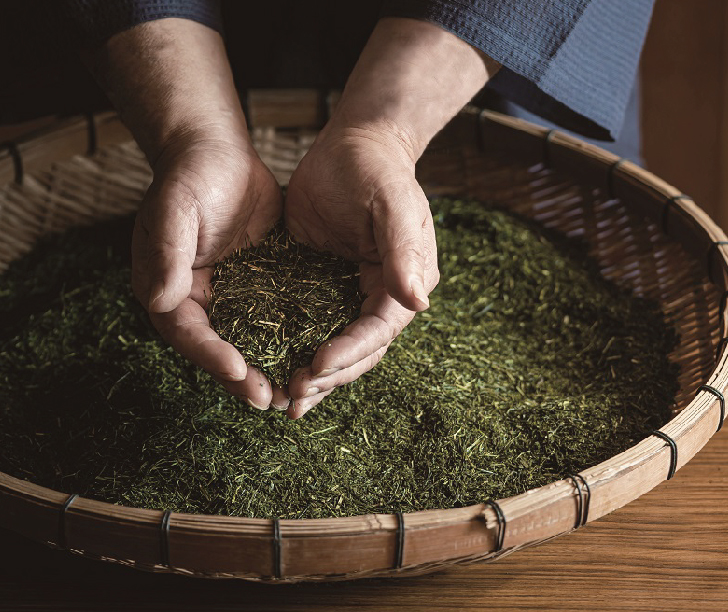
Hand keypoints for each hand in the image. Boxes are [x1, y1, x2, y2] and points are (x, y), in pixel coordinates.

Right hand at [133, 134, 285, 409]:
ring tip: (296, 394)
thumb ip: (168, 253)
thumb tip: (162, 300)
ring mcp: (230, 298)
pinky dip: (293, 342)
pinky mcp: (260, 288)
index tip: (239, 370)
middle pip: (219, 350)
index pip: (188, 333)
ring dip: (271, 368)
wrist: (218, 155)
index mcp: (167, 290)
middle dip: (244, 378)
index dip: (212, 355)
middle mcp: (198, 303)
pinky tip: (318, 357)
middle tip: (272, 399)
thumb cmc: (189, 177)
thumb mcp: (175, 210)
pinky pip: (276, 322)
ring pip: (251, 343)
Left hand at [279, 17, 496, 418]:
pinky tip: (271, 368)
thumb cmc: (376, 168)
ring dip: (314, 376)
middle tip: (294, 398)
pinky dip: (295, 349)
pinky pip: (312, 327)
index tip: (315, 367)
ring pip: (336, 347)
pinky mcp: (324, 285)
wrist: (355, 143)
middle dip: (329, 376)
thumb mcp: (391, 204)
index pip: (378, 330)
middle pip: (360, 351)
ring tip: (285, 400)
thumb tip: (418, 302)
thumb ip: (403, 252)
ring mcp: (353, 293)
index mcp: (405, 283)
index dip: (349, 352)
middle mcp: (383, 296)